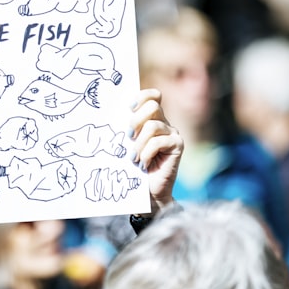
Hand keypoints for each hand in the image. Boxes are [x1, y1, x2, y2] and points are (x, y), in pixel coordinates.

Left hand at [128, 88, 182, 211]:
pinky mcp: (178, 145)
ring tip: (134, 158)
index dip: (142, 96)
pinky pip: (158, 142)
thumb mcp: (127, 144)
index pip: (153, 96)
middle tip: (128, 136)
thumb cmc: (134, 167)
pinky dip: (146, 153)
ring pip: (152, 126)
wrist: (148, 192)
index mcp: (152, 119)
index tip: (129, 108)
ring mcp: (173, 134)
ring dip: (139, 144)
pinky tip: (143, 164)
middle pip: (153, 106)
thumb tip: (110, 114)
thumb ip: (126, 129)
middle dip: (136, 120)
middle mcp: (164, 123)